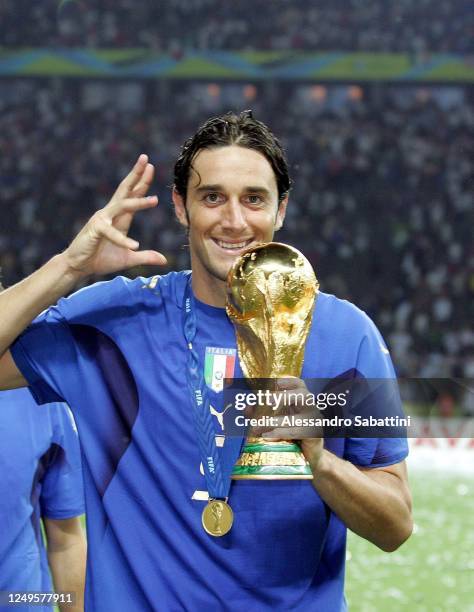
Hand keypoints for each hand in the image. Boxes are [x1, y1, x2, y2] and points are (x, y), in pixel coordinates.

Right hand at [63, 154, 166, 278]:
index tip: (151, 167)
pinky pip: (112, 233)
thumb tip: (164, 260)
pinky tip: (134, 246)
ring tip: (155, 200)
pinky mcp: (95, 230)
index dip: (142, 182)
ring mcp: (102, 220)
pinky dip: (123, 240)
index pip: (132, 195)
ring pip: (122, 206)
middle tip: (146, 159)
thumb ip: (146, 257)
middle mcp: (111, 214)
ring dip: (138, 203)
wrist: (79, 267)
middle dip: (136, 175)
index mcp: (120, 218)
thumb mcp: (128, 259)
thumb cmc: (101, 259)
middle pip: (125, 190)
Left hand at [245, 377, 322, 459]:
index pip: (299, 384)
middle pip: (303, 395)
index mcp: (302, 400)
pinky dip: (281, 433)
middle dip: (284, 396)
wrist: (310, 456)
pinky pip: (297, 432)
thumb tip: (247, 407)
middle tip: (267, 400)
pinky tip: (268, 436)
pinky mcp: (315, 435)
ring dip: (274, 422)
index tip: (275, 383)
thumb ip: (261, 414)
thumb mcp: (275, 421)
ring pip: (295, 418)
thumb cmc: (293, 435)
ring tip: (257, 427)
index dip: (288, 381)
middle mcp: (311, 407)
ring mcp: (315, 420)